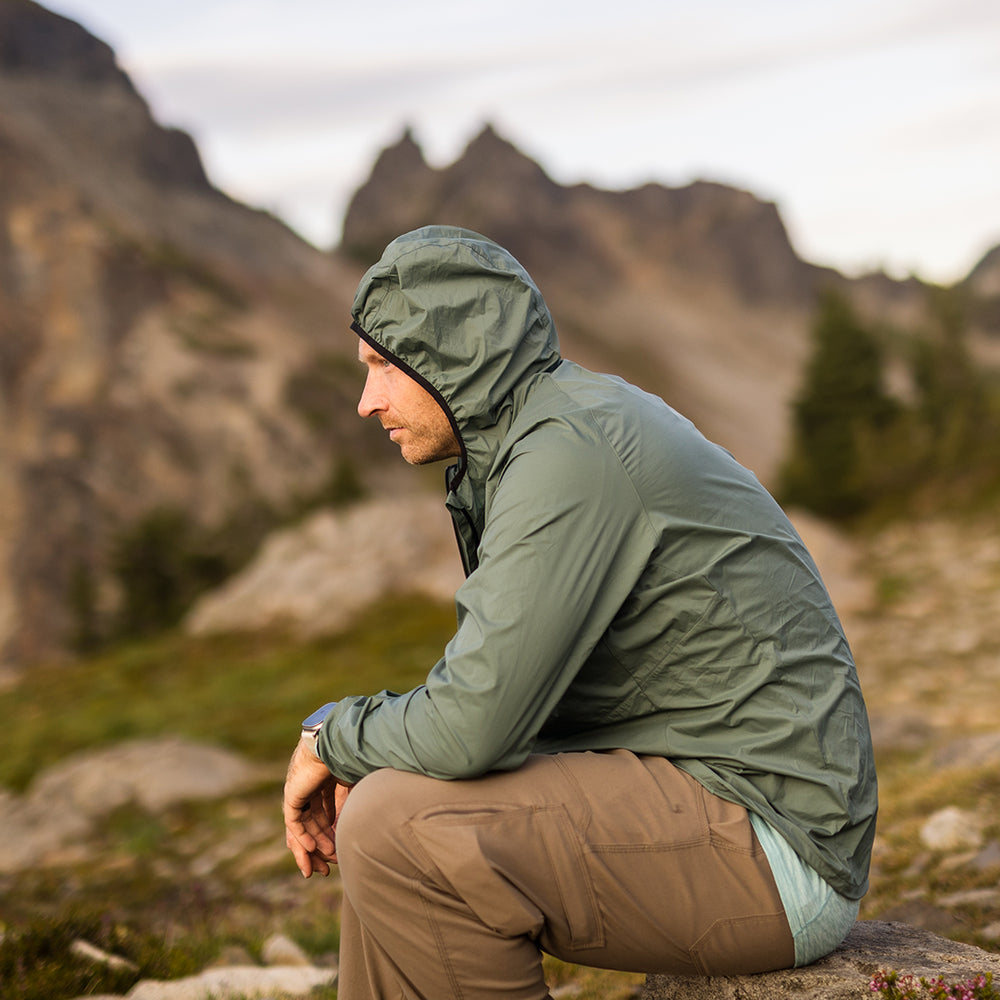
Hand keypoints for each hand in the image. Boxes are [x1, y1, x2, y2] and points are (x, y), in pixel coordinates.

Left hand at [282, 738, 351, 876]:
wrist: (338, 741)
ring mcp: (299, 790)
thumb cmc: (352, 756)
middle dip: (321, 845)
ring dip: (314, 845)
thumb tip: (362, 821)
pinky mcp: (292, 794)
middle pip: (311, 823)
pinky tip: (314, 848)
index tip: (339, 851)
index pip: (323, 813)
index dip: (330, 832)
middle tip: (328, 867)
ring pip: (302, 826)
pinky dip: (302, 836)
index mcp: (324, 780)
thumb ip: (356, 801)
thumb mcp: (357, 784)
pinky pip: (294, 822)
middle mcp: (309, 787)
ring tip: (325, 862)